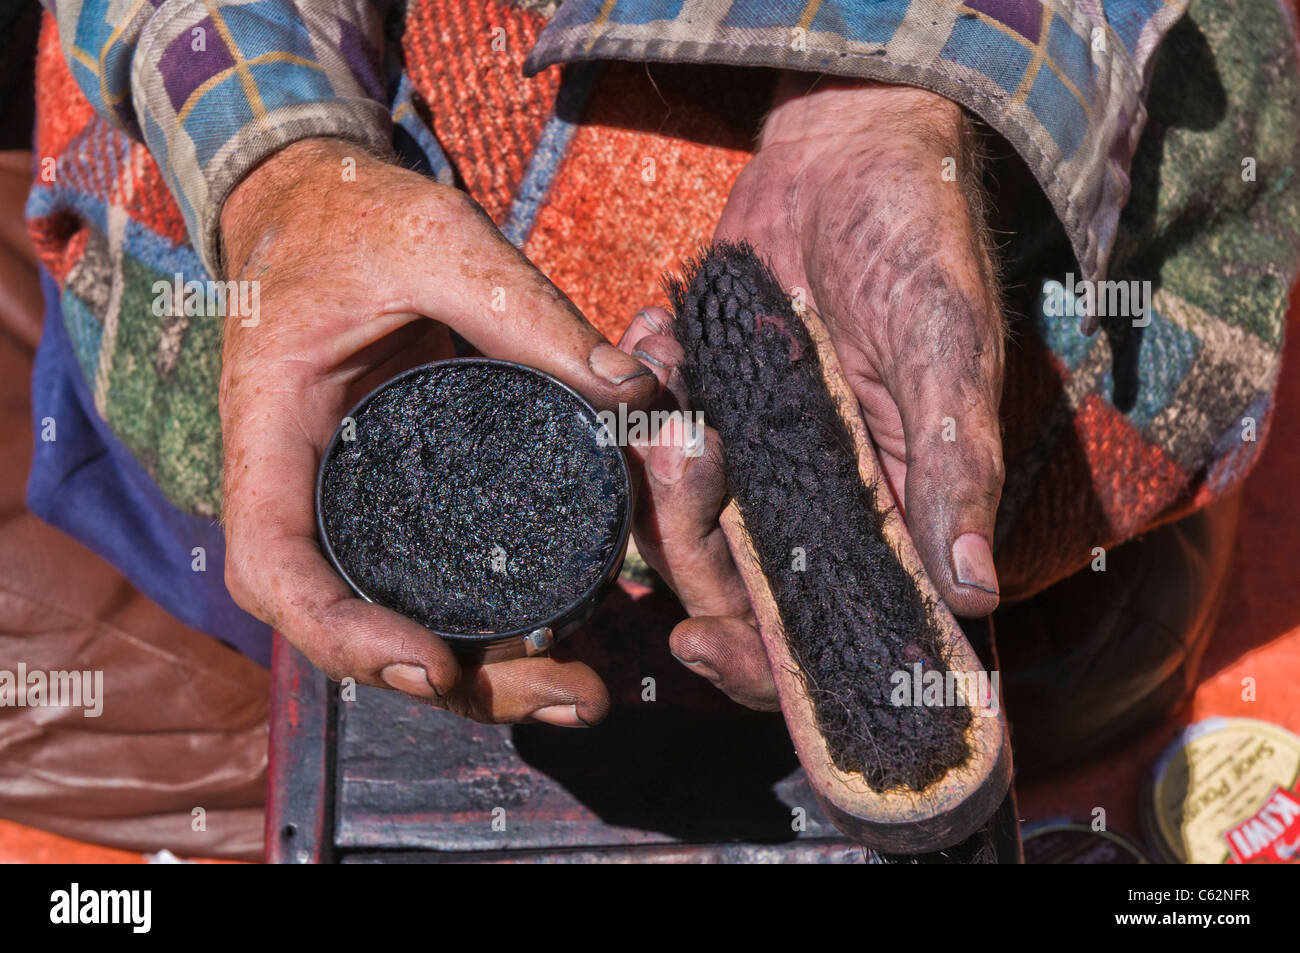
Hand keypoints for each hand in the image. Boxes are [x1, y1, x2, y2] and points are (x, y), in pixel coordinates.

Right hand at [219, 138, 658, 724]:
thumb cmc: (351, 216)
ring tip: (585, 687)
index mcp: (274, 436)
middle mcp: (307, 488)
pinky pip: (435, 573)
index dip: (346, 638)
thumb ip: (525, 308)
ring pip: (402, 615)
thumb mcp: (434, 240)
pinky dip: (494, 618)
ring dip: (488, 671)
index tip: (437, 665)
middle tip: (574, 696)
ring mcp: (353, 498)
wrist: (317, 203)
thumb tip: (634, 393)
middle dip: (459, 684)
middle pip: (354, 627)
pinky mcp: (400, 491)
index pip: (278, 570)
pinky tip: (569, 629)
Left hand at [623, 76, 1004, 709]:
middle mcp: (821, 507)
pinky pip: (647, 443)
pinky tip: (660, 336)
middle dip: (691, 539)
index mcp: (894, 516)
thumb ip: (953, 467)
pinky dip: (640, 398)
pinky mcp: (708, 409)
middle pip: (736, 590)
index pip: (837, 632)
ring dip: (659, 466)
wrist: (848, 154)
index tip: (702, 643)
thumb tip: (975, 589)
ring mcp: (756, 462)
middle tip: (691, 441)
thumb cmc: (919, 246)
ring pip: (678, 524)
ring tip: (673, 372)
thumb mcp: (946, 351)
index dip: (769, 664)